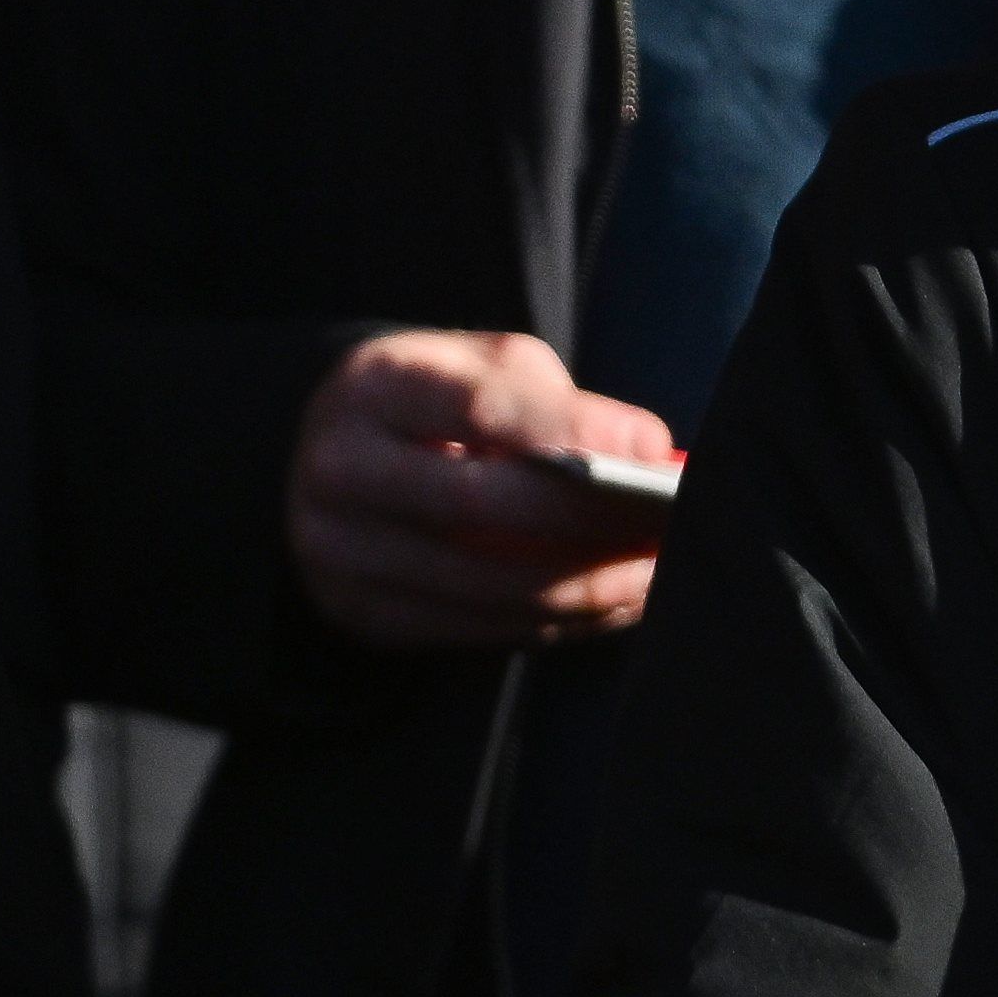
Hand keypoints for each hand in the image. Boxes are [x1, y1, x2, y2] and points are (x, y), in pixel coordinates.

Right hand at [284, 329, 675, 649]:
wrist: (321, 456)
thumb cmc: (430, 401)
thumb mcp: (474, 366)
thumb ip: (553, 399)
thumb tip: (651, 454)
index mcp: (373, 388)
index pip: (479, 409)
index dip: (575, 431)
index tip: (656, 450)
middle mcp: (343, 471)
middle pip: (488, 510)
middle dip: (597, 521)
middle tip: (676, 520)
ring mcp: (343, 553)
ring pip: (492, 586)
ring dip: (594, 586)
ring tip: (661, 569)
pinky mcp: (365, 615)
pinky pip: (485, 630)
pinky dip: (563, 621)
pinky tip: (616, 599)